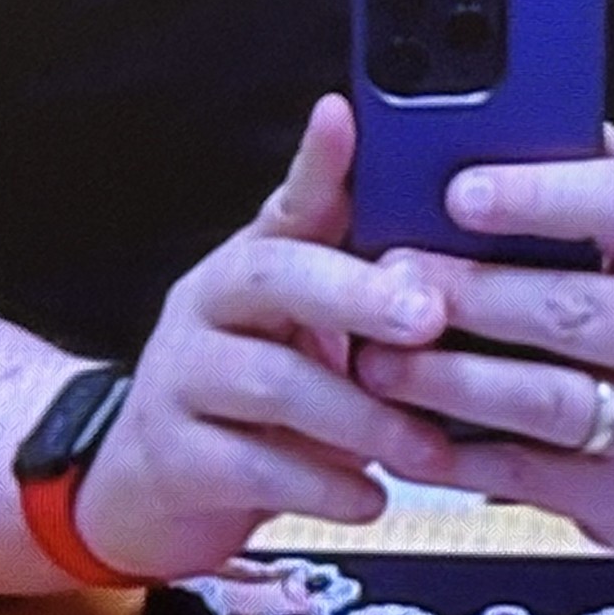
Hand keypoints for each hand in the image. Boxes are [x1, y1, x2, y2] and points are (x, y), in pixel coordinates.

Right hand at [74, 95, 464, 582]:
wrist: (151, 487)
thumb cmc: (256, 397)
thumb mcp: (306, 333)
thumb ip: (368, 287)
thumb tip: (462, 252)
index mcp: (253, 263)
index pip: (289, 200)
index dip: (319, 160)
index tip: (346, 116)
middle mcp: (209, 305)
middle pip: (274, 277)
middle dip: (357, 294)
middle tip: (427, 317)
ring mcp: (182, 378)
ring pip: (271, 380)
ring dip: (363, 417)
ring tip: (426, 447)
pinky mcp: (176, 458)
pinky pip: (254, 466)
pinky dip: (323, 486)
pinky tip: (370, 499)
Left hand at [350, 127, 613, 552]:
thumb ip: (596, 175)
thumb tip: (497, 113)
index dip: (540, 196)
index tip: (459, 190)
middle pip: (576, 307)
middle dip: (469, 292)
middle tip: (386, 276)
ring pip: (548, 398)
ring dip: (449, 381)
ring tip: (376, 360)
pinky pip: (529, 473)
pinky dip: (457, 455)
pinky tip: (403, 432)